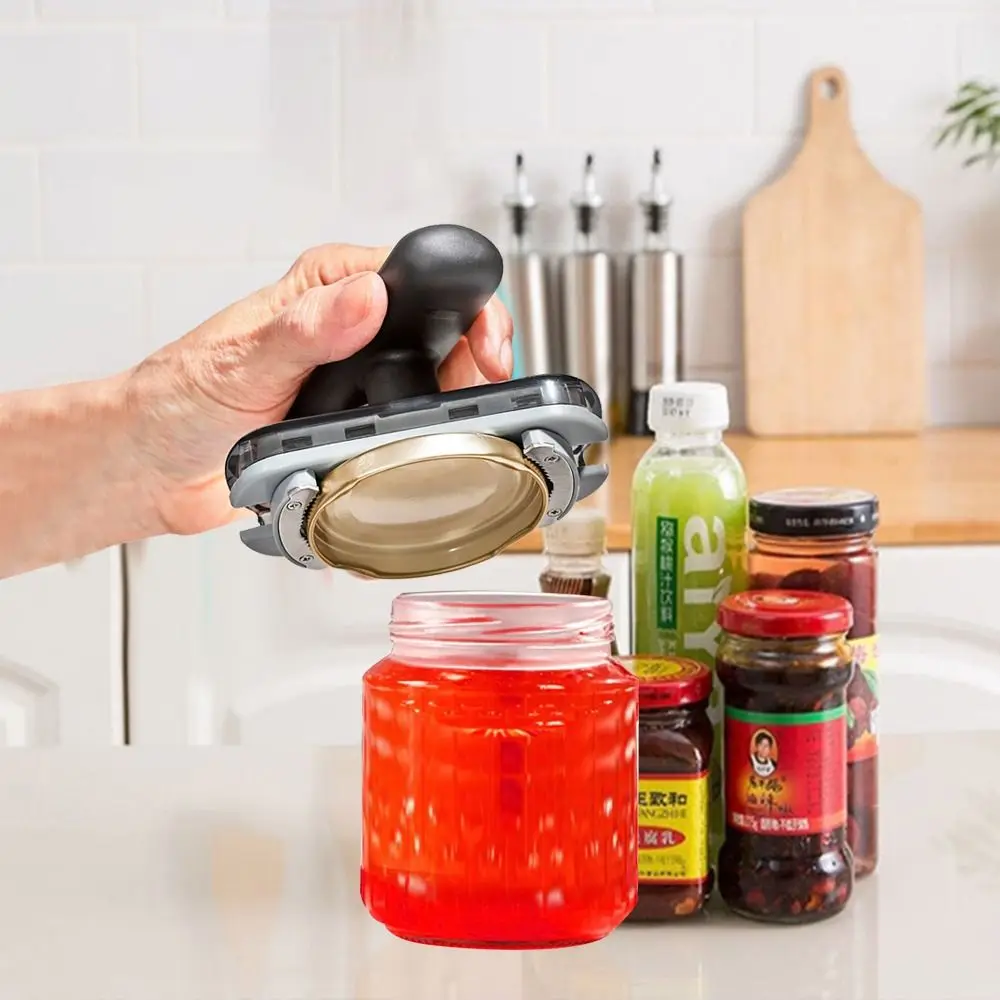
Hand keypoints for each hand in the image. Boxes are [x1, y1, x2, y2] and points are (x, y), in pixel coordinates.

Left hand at [125, 243, 513, 536]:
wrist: (158, 467)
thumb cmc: (181, 400)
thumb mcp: (246, 359)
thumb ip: (309, 328)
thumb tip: (367, 297)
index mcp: (326, 287)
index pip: (418, 274)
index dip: (464, 303)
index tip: (482, 342)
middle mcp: (347, 324)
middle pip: (441, 328)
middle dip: (473, 355)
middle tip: (482, 386)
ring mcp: (355, 373)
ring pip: (435, 375)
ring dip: (453, 397)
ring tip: (450, 419)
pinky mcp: (355, 416)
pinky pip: (410, 418)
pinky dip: (426, 430)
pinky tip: (421, 441)